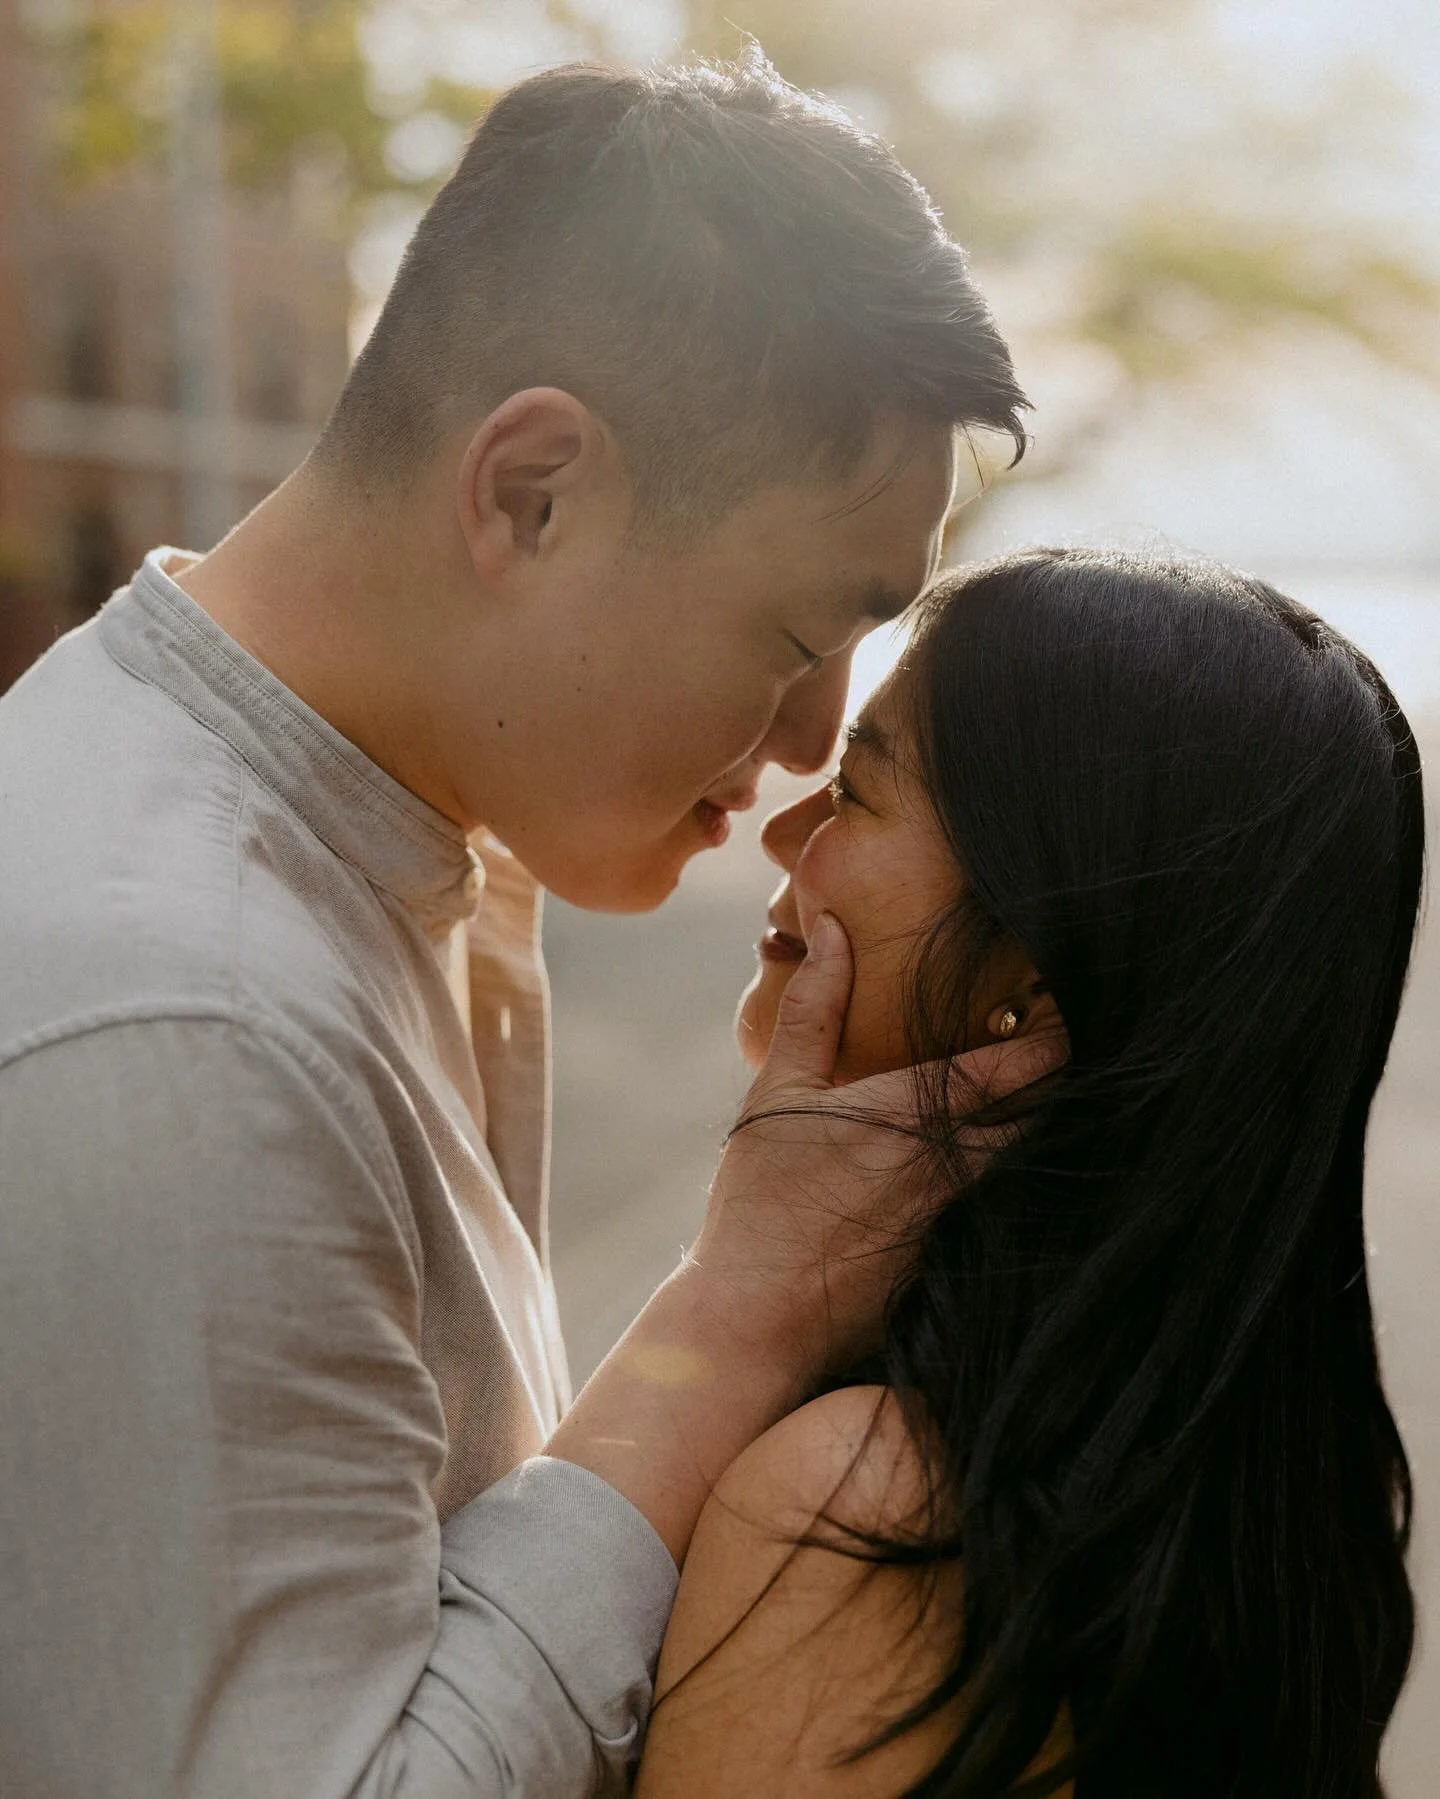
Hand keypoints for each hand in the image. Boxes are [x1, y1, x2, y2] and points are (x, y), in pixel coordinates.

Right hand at [685, 911, 1064, 1392]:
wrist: (753, 1317)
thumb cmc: (759, 1200)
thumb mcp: (778, 1090)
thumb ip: (814, 1006)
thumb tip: (831, 925)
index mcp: (911, 1116)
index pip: (1014, 1069)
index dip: (1054, 1038)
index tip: (1073, 1008)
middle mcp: (949, 1168)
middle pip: (1035, 1117)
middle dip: (1056, 1083)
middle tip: (1068, 1049)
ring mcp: (956, 1222)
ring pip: (1018, 1163)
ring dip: (1031, 1129)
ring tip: (1044, 1098)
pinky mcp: (951, 1264)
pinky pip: (991, 1209)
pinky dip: (1001, 1181)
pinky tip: (995, 1167)